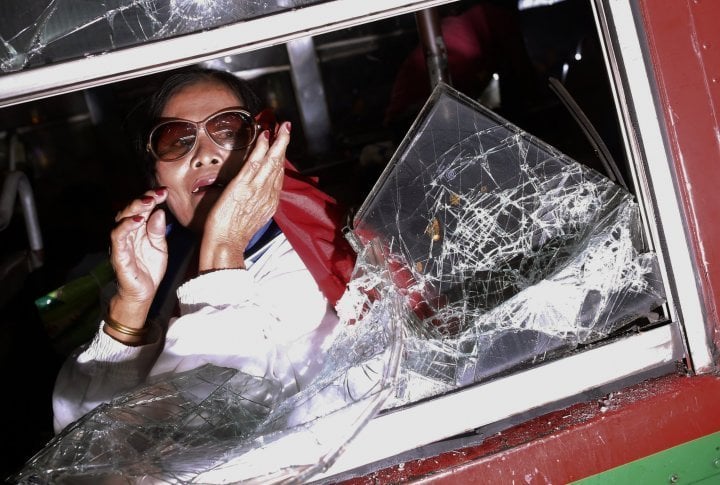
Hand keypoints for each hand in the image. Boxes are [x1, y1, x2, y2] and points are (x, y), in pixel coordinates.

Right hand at [108, 188, 168, 326]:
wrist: (143, 293)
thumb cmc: (149, 269)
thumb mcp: (160, 247)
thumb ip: (158, 231)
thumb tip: (159, 212)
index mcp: (139, 229)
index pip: (142, 209)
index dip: (152, 197)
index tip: (164, 191)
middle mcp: (128, 232)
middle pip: (130, 209)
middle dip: (144, 198)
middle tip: (157, 193)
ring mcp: (121, 242)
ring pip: (122, 218)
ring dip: (135, 208)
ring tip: (148, 201)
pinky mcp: (118, 254)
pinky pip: (118, 236)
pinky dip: (127, 225)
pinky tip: (138, 220)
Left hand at [199, 122, 290, 271]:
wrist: (226, 243)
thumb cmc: (233, 234)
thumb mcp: (251, 218)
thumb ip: (256, 203)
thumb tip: (255, 194)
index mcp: (269, 202)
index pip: (278, 175)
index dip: (281, 158)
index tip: (282, 145)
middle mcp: (267, 194)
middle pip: (279, 165)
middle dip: (284, 144)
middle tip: (286, 128)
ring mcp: (256, 189)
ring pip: (271, 161)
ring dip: (277, 142)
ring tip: (280, 127)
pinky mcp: (243, 186)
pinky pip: (255, 163)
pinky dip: (261, 149)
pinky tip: (264, 137)